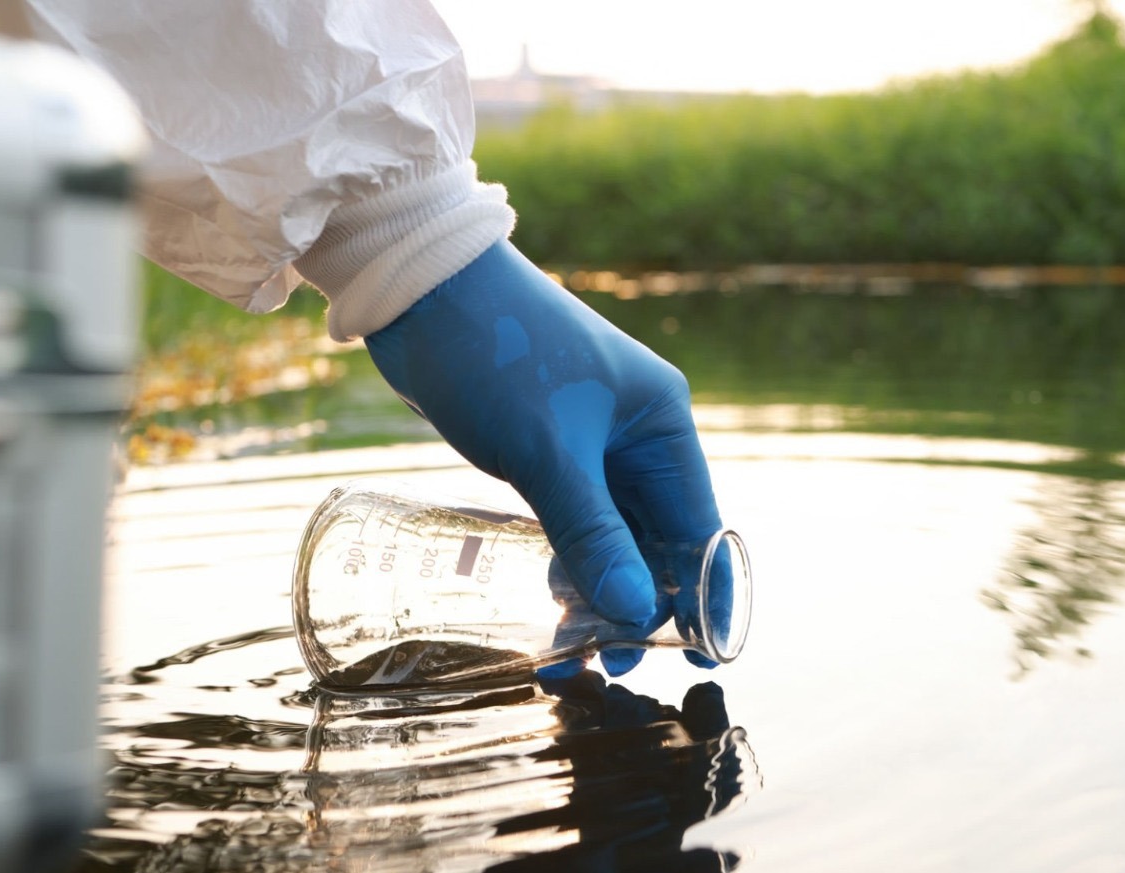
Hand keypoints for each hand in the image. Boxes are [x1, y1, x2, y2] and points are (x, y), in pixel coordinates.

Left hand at [363, 241, 723, 675]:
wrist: (421, 291)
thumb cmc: (496, 355)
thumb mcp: (548, 453)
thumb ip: (593, 535)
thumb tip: (636, 614)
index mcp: (661, 423)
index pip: (701, 525)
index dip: (702, 593)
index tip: (697, 656)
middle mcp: (637, 434)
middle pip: (657, 537)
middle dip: (638, 600)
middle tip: (606, 660)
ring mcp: (592, 441)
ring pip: (613, 533)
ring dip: (598, 586)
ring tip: (571, 644)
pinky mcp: (548, 448)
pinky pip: (573, 518)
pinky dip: (567, 558)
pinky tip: (550, 597)